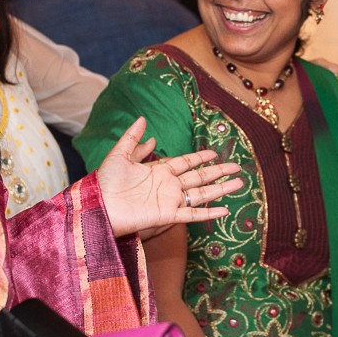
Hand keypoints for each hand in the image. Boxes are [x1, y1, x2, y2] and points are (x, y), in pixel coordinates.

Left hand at [95, 117, 242, 237]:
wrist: (98, 207)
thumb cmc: (104, 183)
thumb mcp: (119, 155)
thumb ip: (133, 139)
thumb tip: (144, 120)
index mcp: (158, 171)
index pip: (185, 162)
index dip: (200, 157)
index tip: (214, 153)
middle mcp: (168, 185)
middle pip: (199, 177)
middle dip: (218, 172)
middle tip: (237, 167)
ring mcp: (169, 201)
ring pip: (201, 194)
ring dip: (220, 189)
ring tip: (239, 184)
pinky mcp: (167, 216)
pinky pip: (192, 214)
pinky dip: (209, 213)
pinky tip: (225, 210)